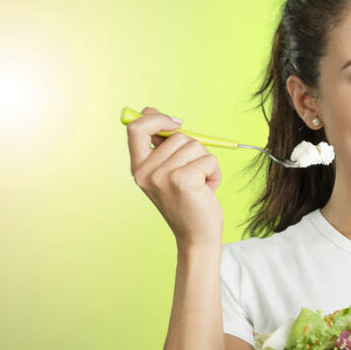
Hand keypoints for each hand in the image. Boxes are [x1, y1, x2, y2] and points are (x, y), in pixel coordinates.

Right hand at [126, 106, 223, 246]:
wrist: (196, 237)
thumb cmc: (187, 203)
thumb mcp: (166, 172)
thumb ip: (160, 145)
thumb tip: (154, 112)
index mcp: (138, 168)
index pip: (136, 128)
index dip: (157, 118)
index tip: (176, 124)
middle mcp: (145, 173)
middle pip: (176, 135)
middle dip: (193, 150)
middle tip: (192, 175)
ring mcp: (162, 177)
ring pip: (195, 145)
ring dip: (205, 163)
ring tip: (200, 184)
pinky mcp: (182, 180)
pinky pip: (208, 159)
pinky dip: (214, 173)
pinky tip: (207, 190)